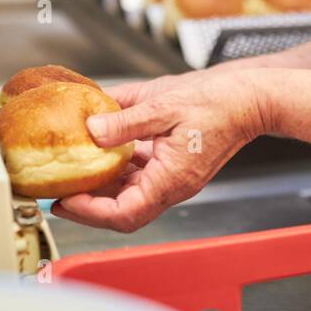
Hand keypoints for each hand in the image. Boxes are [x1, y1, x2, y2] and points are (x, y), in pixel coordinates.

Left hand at [50, 68, 269, 231]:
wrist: (252, 96)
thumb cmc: (220, 101)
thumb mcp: (163, 105)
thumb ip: (124, 121)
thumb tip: (90, 130)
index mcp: (171, 179)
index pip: (123, 213)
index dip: (89, 212)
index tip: (64, 200)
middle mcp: (172, 184)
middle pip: (123, 209)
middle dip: (88, 204)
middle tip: (58, 191)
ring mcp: (174, 175)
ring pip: (130, 193)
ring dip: (102, 186)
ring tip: (74, 172)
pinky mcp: (175, 163)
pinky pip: (141, 174)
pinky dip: (119, 168)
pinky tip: (102, 150)